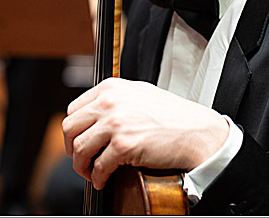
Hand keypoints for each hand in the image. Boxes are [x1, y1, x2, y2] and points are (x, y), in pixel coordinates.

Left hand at [63, 78, 227, 188]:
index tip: (79, 141)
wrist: (197, 132)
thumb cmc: (173, 116)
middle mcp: (110, 102)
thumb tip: (93, 114)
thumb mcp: (140, 94)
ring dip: (82, 166)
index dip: (74, 130)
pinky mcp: (123, 145)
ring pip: (80, 149)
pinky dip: (98, 178)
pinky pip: (99, 167)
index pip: (74, 109)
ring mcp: (116, 123)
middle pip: (70, 128)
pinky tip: (103, 180)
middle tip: (81, 160)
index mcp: (111, 87)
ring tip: (91, 173)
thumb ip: (116, 99)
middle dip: (72, 149)